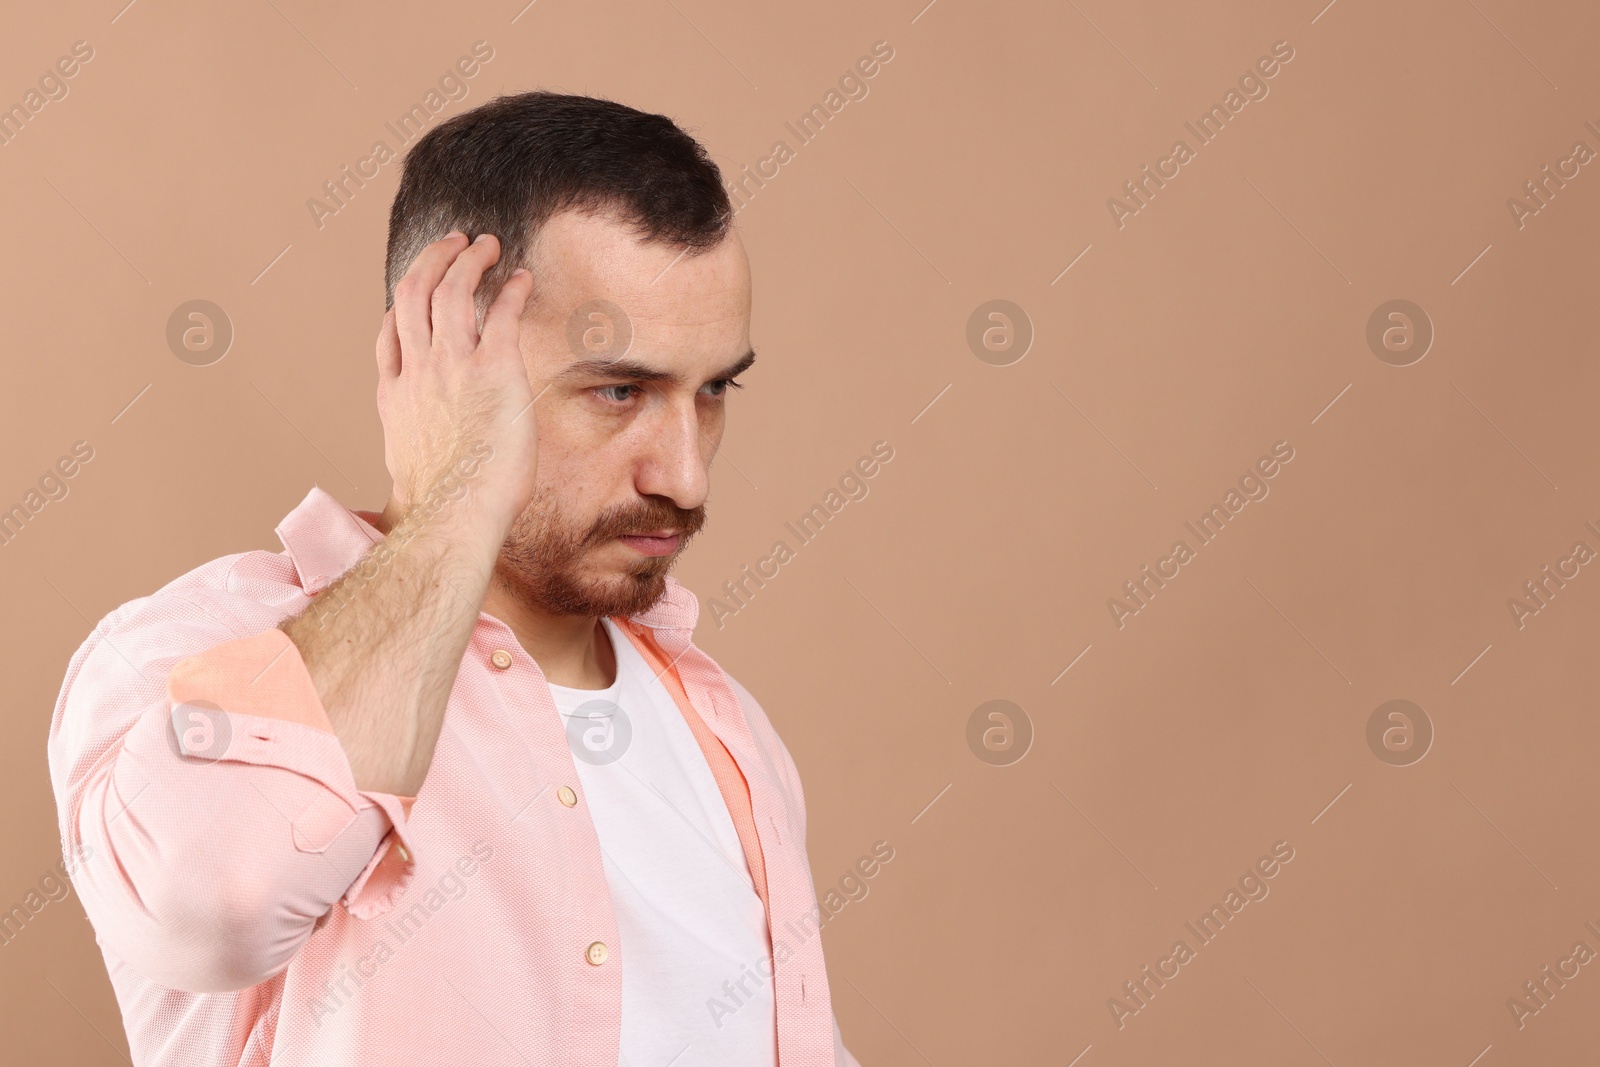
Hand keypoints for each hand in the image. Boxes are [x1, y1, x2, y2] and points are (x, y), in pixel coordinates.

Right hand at [375, 231, 537, 535]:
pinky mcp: (495, 367)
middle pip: (415, 293)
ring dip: (469, 258)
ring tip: (486, 245)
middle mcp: (419, 369)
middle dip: (433, 259)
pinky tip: (521, 276)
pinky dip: (510, 288)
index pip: (391, 331)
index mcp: (395, 393)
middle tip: (454, 242)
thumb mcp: (405, 472)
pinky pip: (501, 312)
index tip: (419, 292)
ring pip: (452, 289)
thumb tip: (405, 483)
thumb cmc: (440, 505)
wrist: (455, 511)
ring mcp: (453, 365)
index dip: (405, 303)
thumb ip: (408, 457)